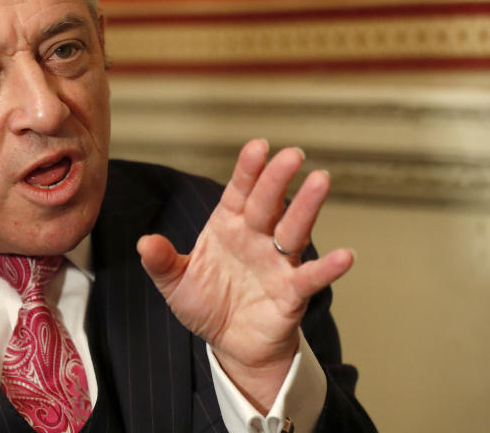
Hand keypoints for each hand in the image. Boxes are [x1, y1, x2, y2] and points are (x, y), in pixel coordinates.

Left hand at [136, 139, 353, 410]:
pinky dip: (327, 268)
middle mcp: (256, 237)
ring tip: (321, 181)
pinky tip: (344, 256)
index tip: (258, 145)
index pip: (239, 191)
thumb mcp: (175, 283)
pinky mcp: (292, 293)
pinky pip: (310, 277)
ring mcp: (277, 262)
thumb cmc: (207, 304)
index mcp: (228, 226)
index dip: (248, 169)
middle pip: (268, 203)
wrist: (231, 344)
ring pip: (293, 230)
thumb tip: (144, 243)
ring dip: (306, 207)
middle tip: (292, 154)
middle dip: (277, 179)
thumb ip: (161, 262)